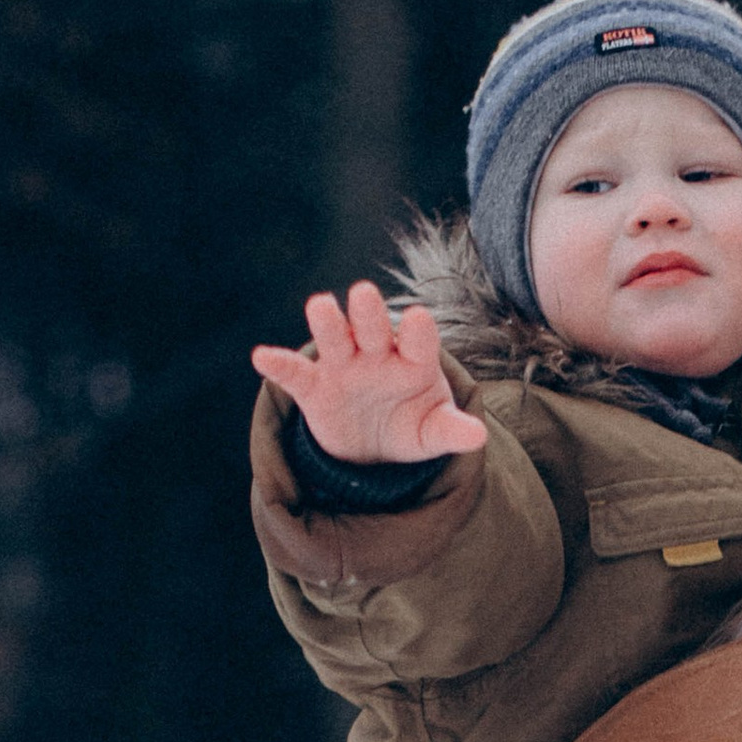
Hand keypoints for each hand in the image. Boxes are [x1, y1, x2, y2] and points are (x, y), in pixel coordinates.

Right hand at [250, 282, 489, 464]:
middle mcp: (377, 353)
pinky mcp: (315, 387)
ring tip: (320, 307)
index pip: (419, 341)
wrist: (375, 446)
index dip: (419, 330)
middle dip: (369, 313)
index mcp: (413, 359)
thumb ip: (451, 430)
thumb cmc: (411, 425)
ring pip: (335, 338)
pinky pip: (296, 374)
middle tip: (365, 295)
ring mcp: (344, 366)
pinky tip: (263, 357)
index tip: (419, 319)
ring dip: (328, 323)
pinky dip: (279, 365)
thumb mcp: (433, 432)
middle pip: (373, 327)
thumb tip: (478, 437)